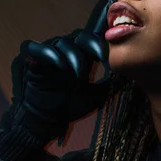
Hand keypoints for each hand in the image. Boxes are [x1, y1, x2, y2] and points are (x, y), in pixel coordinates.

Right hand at [3, 0, 117, 142]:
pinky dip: (47, 53)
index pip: (92, 40)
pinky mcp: (29, 61)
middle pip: (78, 37)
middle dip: (91, 44)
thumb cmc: (69, 108)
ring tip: (80, 72)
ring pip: (60, 42)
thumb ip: (110, 85)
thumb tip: (131, 79)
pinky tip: (60, 65)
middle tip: (102, 56)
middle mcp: (64, 52)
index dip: (102, 41)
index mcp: (80, 56)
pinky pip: (34, 48)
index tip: (114, 52)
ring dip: (72, 54)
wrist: (45, 123)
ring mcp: (47, 55)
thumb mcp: (96, 96)